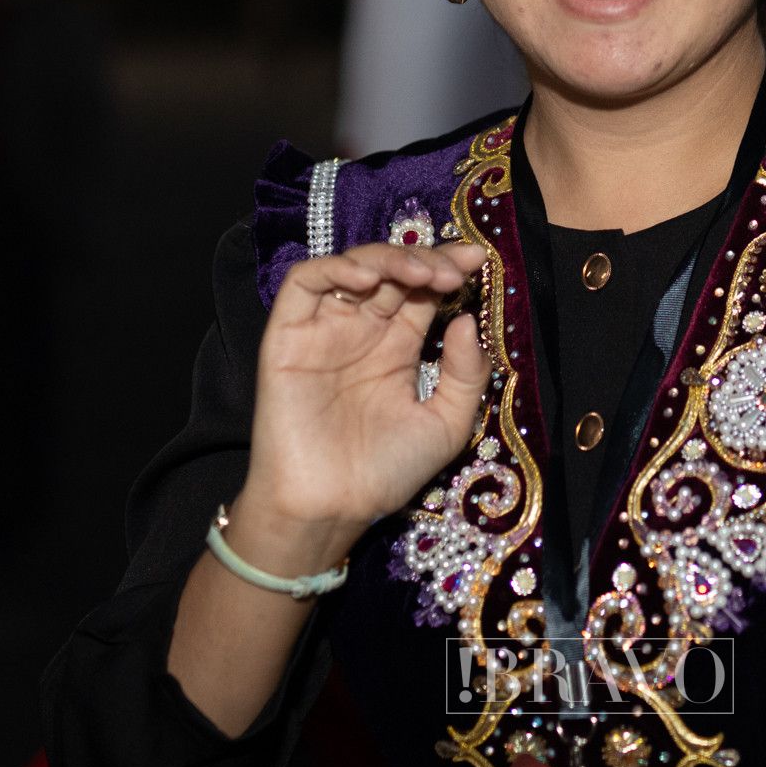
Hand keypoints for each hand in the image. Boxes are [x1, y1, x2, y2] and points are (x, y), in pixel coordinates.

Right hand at [238, 240, 492, 547]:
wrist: (330, 508)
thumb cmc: (385, 473)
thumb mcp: (447, 424)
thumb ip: (466, 375)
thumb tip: (468, 320)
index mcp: (398, 347)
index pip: (423, 291)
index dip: (447, 268)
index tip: (477, 260)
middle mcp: (362, 331)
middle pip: (393, 271)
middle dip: (425, 259)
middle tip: (452, 270)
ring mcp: (325, 330)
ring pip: (353, 267)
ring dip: (387, 258)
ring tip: (419, 273)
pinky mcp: (288, 334)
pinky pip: (304, 283)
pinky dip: (335, 268)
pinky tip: (369, 279)